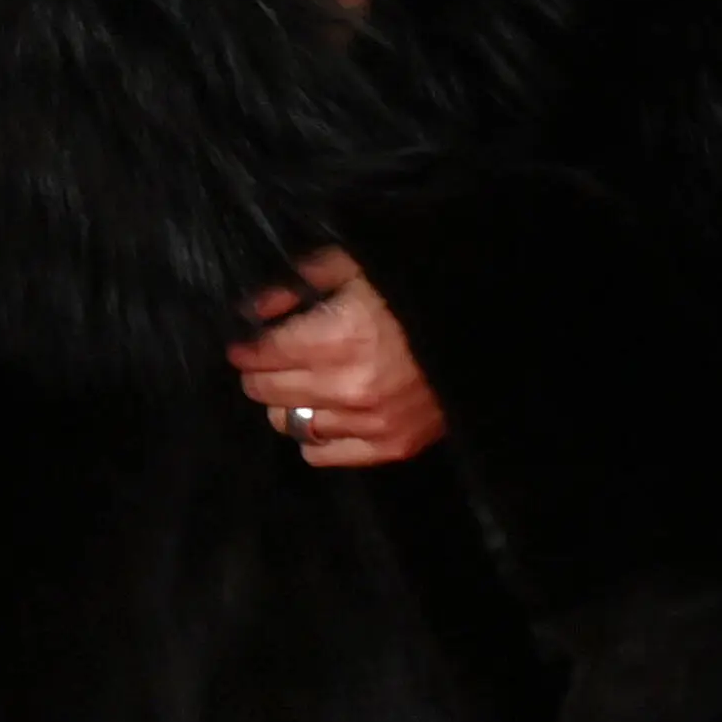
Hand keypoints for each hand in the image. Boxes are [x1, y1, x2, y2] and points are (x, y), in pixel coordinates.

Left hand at [227, 247, 447, 467]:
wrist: (479, 330)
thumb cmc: (412, 292)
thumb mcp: (355, 267)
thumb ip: (298, 284)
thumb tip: (252, 310)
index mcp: (339, 337)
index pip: (262, 355)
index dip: (245, 348)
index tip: (242, 344)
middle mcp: (349, 386)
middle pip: (267, 392)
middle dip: (259, 374)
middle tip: (267, 362)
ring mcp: (371, 422)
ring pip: (289, 425)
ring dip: (284, 405)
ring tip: (297, 386)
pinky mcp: (392, 446)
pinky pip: (322, 454)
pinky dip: (313, 436)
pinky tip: (322, 414)